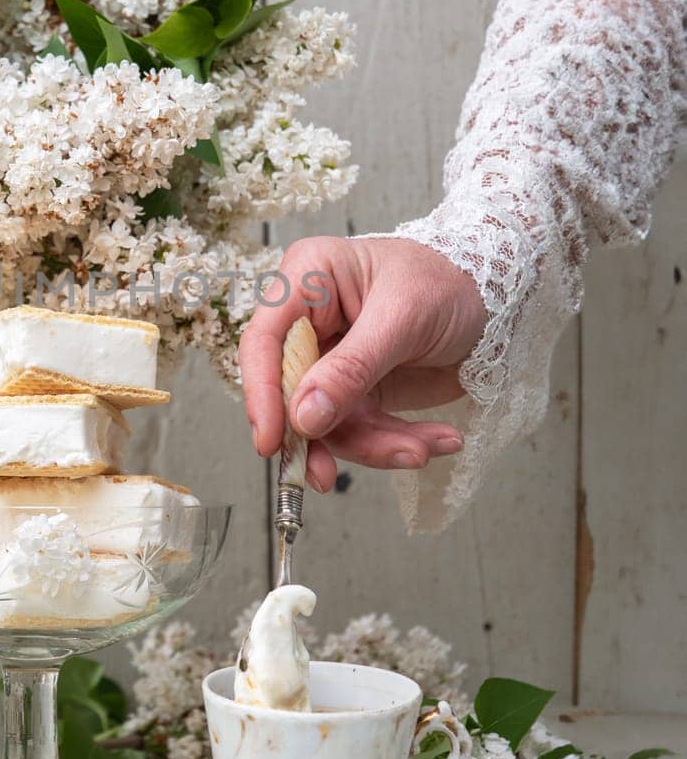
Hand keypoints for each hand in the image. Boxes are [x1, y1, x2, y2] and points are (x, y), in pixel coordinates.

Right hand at [238, 236, 486, 491]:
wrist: (497, 299)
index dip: (261, 392)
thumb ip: (352, 369)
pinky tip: (437, 441)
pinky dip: (398, 443)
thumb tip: (304, 417)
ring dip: (374, 446)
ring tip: (421, 449)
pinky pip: (362, 431)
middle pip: (289, 392)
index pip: (264, 341)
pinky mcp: (358, 391)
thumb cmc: (448, 280)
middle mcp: (310, 323)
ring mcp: (333, 361)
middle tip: (327, 477)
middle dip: (320, 437)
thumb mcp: (403, 319)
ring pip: (328, 423)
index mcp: (307, 282)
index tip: (272, 441)